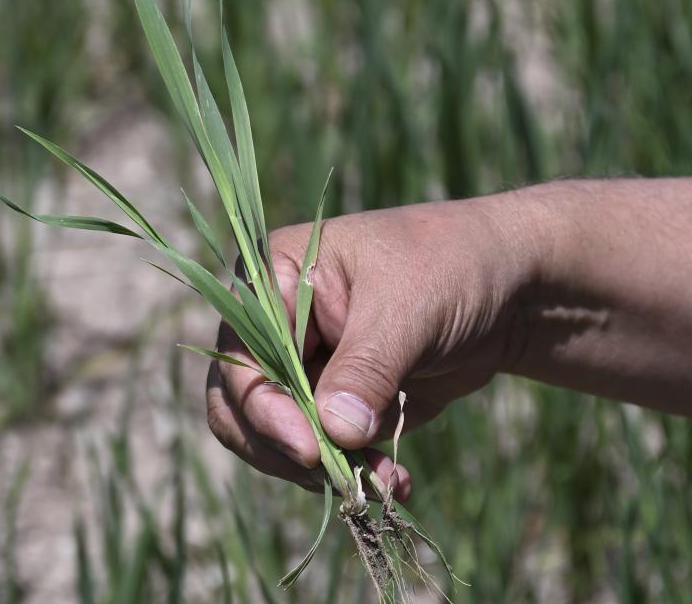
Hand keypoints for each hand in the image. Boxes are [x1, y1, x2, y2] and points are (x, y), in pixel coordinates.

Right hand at [205, 194, 533, 499]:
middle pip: (238, 404)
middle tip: (336, 476)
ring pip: (274, 438)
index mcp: (270, 277)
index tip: (308, 448)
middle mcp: (272, 325)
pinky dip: (352, 473)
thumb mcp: (407, 309)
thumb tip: (332, 431)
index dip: (263, 406)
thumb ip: (364, 368)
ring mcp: (300, 367)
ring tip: (382, 482)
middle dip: (283, 447)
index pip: (240, 354)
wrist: (511, 288)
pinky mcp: (331, 403)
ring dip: (322, 469)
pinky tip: (396, 481)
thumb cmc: (451, 266)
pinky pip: (322, 451)